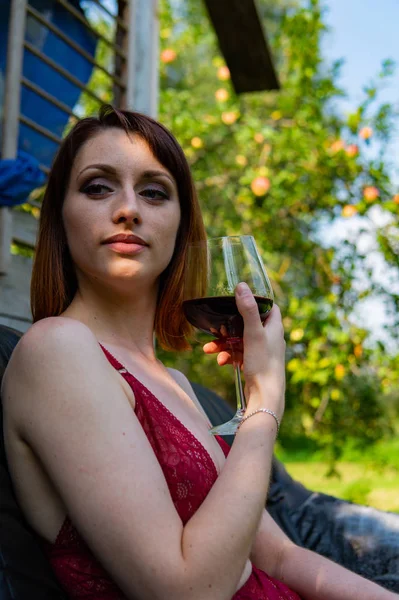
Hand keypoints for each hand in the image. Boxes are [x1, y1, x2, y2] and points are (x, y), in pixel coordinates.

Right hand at [203, 283, 285, 416]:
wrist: (265, 397)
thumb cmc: (263, 364)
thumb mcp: (253, 334)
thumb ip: (248, 310)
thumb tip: (242, 286)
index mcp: (274, 328)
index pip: (269, 307)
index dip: (257, 301)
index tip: (241, 299)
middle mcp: (270, 338)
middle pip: (249, 324)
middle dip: (231, 325)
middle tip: (217, 326)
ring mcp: (262, 352)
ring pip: (240, 341)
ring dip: (225, 343)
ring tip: (210, 348)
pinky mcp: (254, 365)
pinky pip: (239, 355)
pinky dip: (229, 356)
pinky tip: (220, 361)